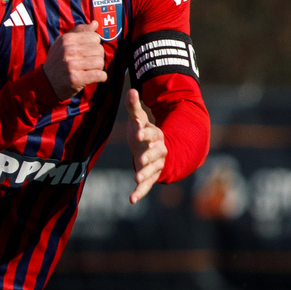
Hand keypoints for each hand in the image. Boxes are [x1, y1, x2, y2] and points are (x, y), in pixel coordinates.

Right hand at [43, 20, 107, 99]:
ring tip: (88, 71)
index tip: (86, 53)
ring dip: (97, 68)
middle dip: (96, 57)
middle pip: (99, 50)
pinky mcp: (75, 79)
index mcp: (67, 39)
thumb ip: (79, 32)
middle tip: (88, 63)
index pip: (95, 37)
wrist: (45, 84)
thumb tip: (95, 23)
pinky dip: (100, 78)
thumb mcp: (62, 43)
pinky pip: (99, 75)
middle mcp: (68, 50)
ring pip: (100, 62)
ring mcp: (71, 65)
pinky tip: (93, 78)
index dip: (93, 45)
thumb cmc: (57, 62)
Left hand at [126, 89, 165, 204]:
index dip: (145, 133)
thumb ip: (133, 107)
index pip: (151, 133)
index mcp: (155, 134)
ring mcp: (156, 164)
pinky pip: (148, 185)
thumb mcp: (137, 119)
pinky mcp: (151, 176)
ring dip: (146, 174)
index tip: (137, 133)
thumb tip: (131, 90)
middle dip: (149, 156)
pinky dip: (140, 192)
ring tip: (136, 179)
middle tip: (140, 159)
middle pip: (156, 153)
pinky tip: (131, 199)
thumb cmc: (142, 131)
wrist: (150, 147)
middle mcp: (159, 150)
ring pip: (154, 170)